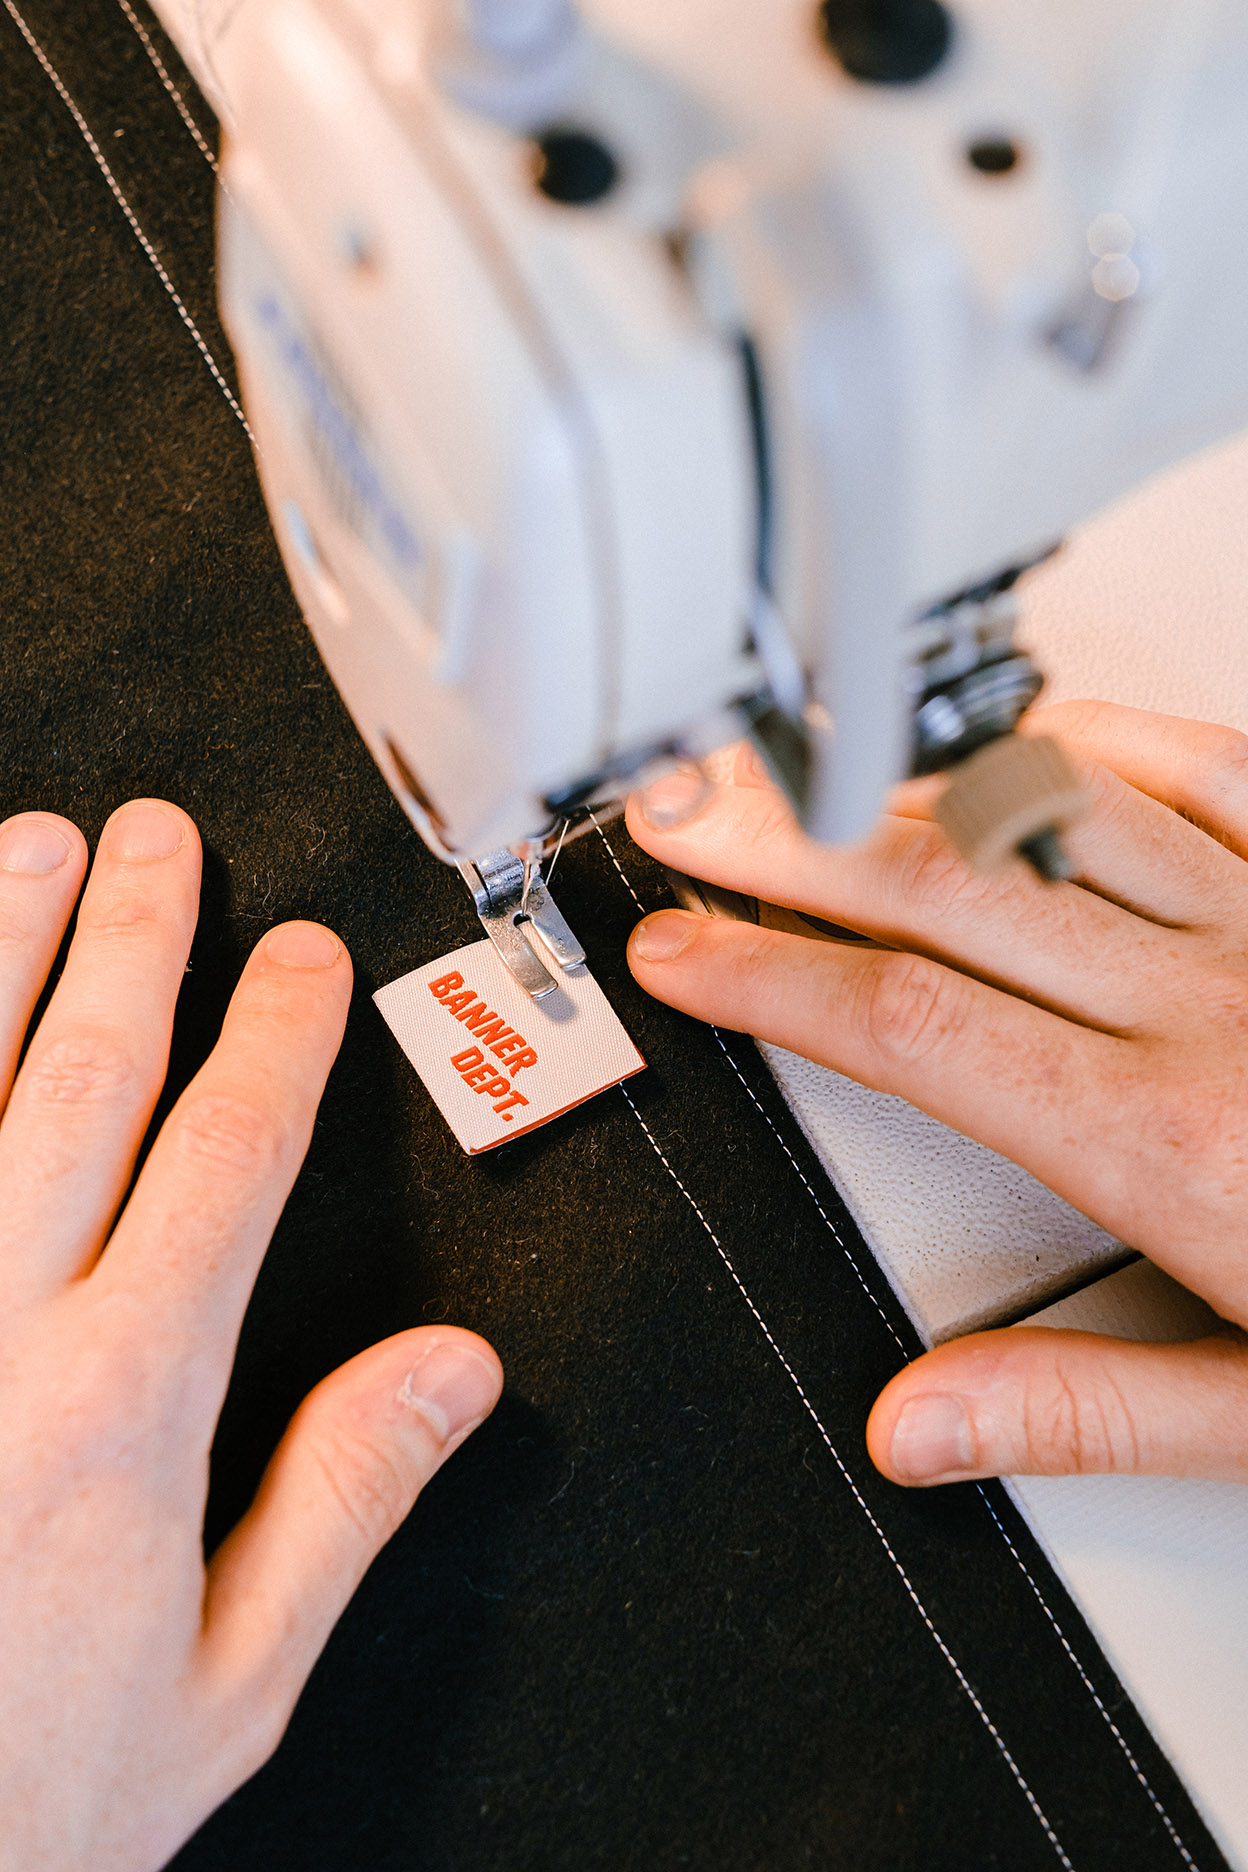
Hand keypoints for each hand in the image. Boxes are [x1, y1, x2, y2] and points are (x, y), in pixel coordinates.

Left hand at [0, 800, 501, 1871]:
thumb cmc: (19, 1803)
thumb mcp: (225, 1687)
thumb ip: (340, 1503)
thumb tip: (453, 1373)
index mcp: (118, 1410)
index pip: (222, 1166)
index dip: (272, 1042)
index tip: (298, 961)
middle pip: (79, 1087)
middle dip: (131, 943)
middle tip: (157, 841)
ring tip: (30, 850)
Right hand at [625, 704, 1247, 1487]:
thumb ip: (1083, 1407)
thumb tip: (920, 1424)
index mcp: (1166, 1144)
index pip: (909, 1029)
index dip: (769, 977)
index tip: (683, 950)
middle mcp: (1208, 1010)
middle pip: (946, 896)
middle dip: (791, 851)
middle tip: (693, 814)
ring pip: (1055, 819)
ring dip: (917, 792)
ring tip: (814, 772)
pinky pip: (1208, 775)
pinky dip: (1102, 746)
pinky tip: (1037, 739)